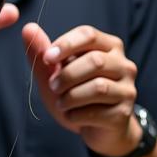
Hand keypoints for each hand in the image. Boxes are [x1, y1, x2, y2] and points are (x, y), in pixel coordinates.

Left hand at [22, 23, 140, 156]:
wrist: (95, 129)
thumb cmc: (74, 94)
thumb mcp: (54, 73)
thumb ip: (42, 52)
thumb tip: (28, 28)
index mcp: (108, 46)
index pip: (89, 34)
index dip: (66, 44)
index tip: (47, 58)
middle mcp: (124, 65)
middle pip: (95, 61)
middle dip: (67, 75)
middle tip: (53, 86)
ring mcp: (128, 89)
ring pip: (99, 87)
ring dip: (71, 97)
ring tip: (61, 103)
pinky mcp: (125, 113)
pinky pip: (98, 112)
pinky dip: (76, 115)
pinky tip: (71, 115)